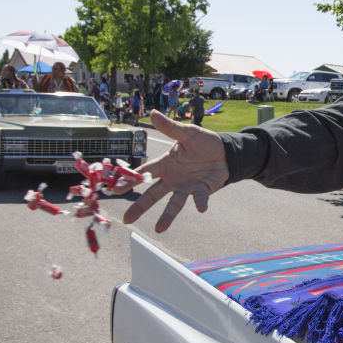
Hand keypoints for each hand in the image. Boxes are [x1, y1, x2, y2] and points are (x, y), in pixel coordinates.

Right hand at [115, 110, 230, 231]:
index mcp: (165, 164)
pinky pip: (199, 198)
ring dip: (167, 216)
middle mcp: (173, 178)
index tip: (115, 189)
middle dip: (140, 207)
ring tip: (159, 229)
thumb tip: (153, 113)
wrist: (227, 151)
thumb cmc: (204, 142)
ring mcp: (186, 187)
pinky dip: (200, 202)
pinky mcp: (202, 191)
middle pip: (153, 194)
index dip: (129, 180)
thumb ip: (170, 128)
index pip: (144, 173)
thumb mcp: (187, 133)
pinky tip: (201, 208)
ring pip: (173, 203)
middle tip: (127, 219)